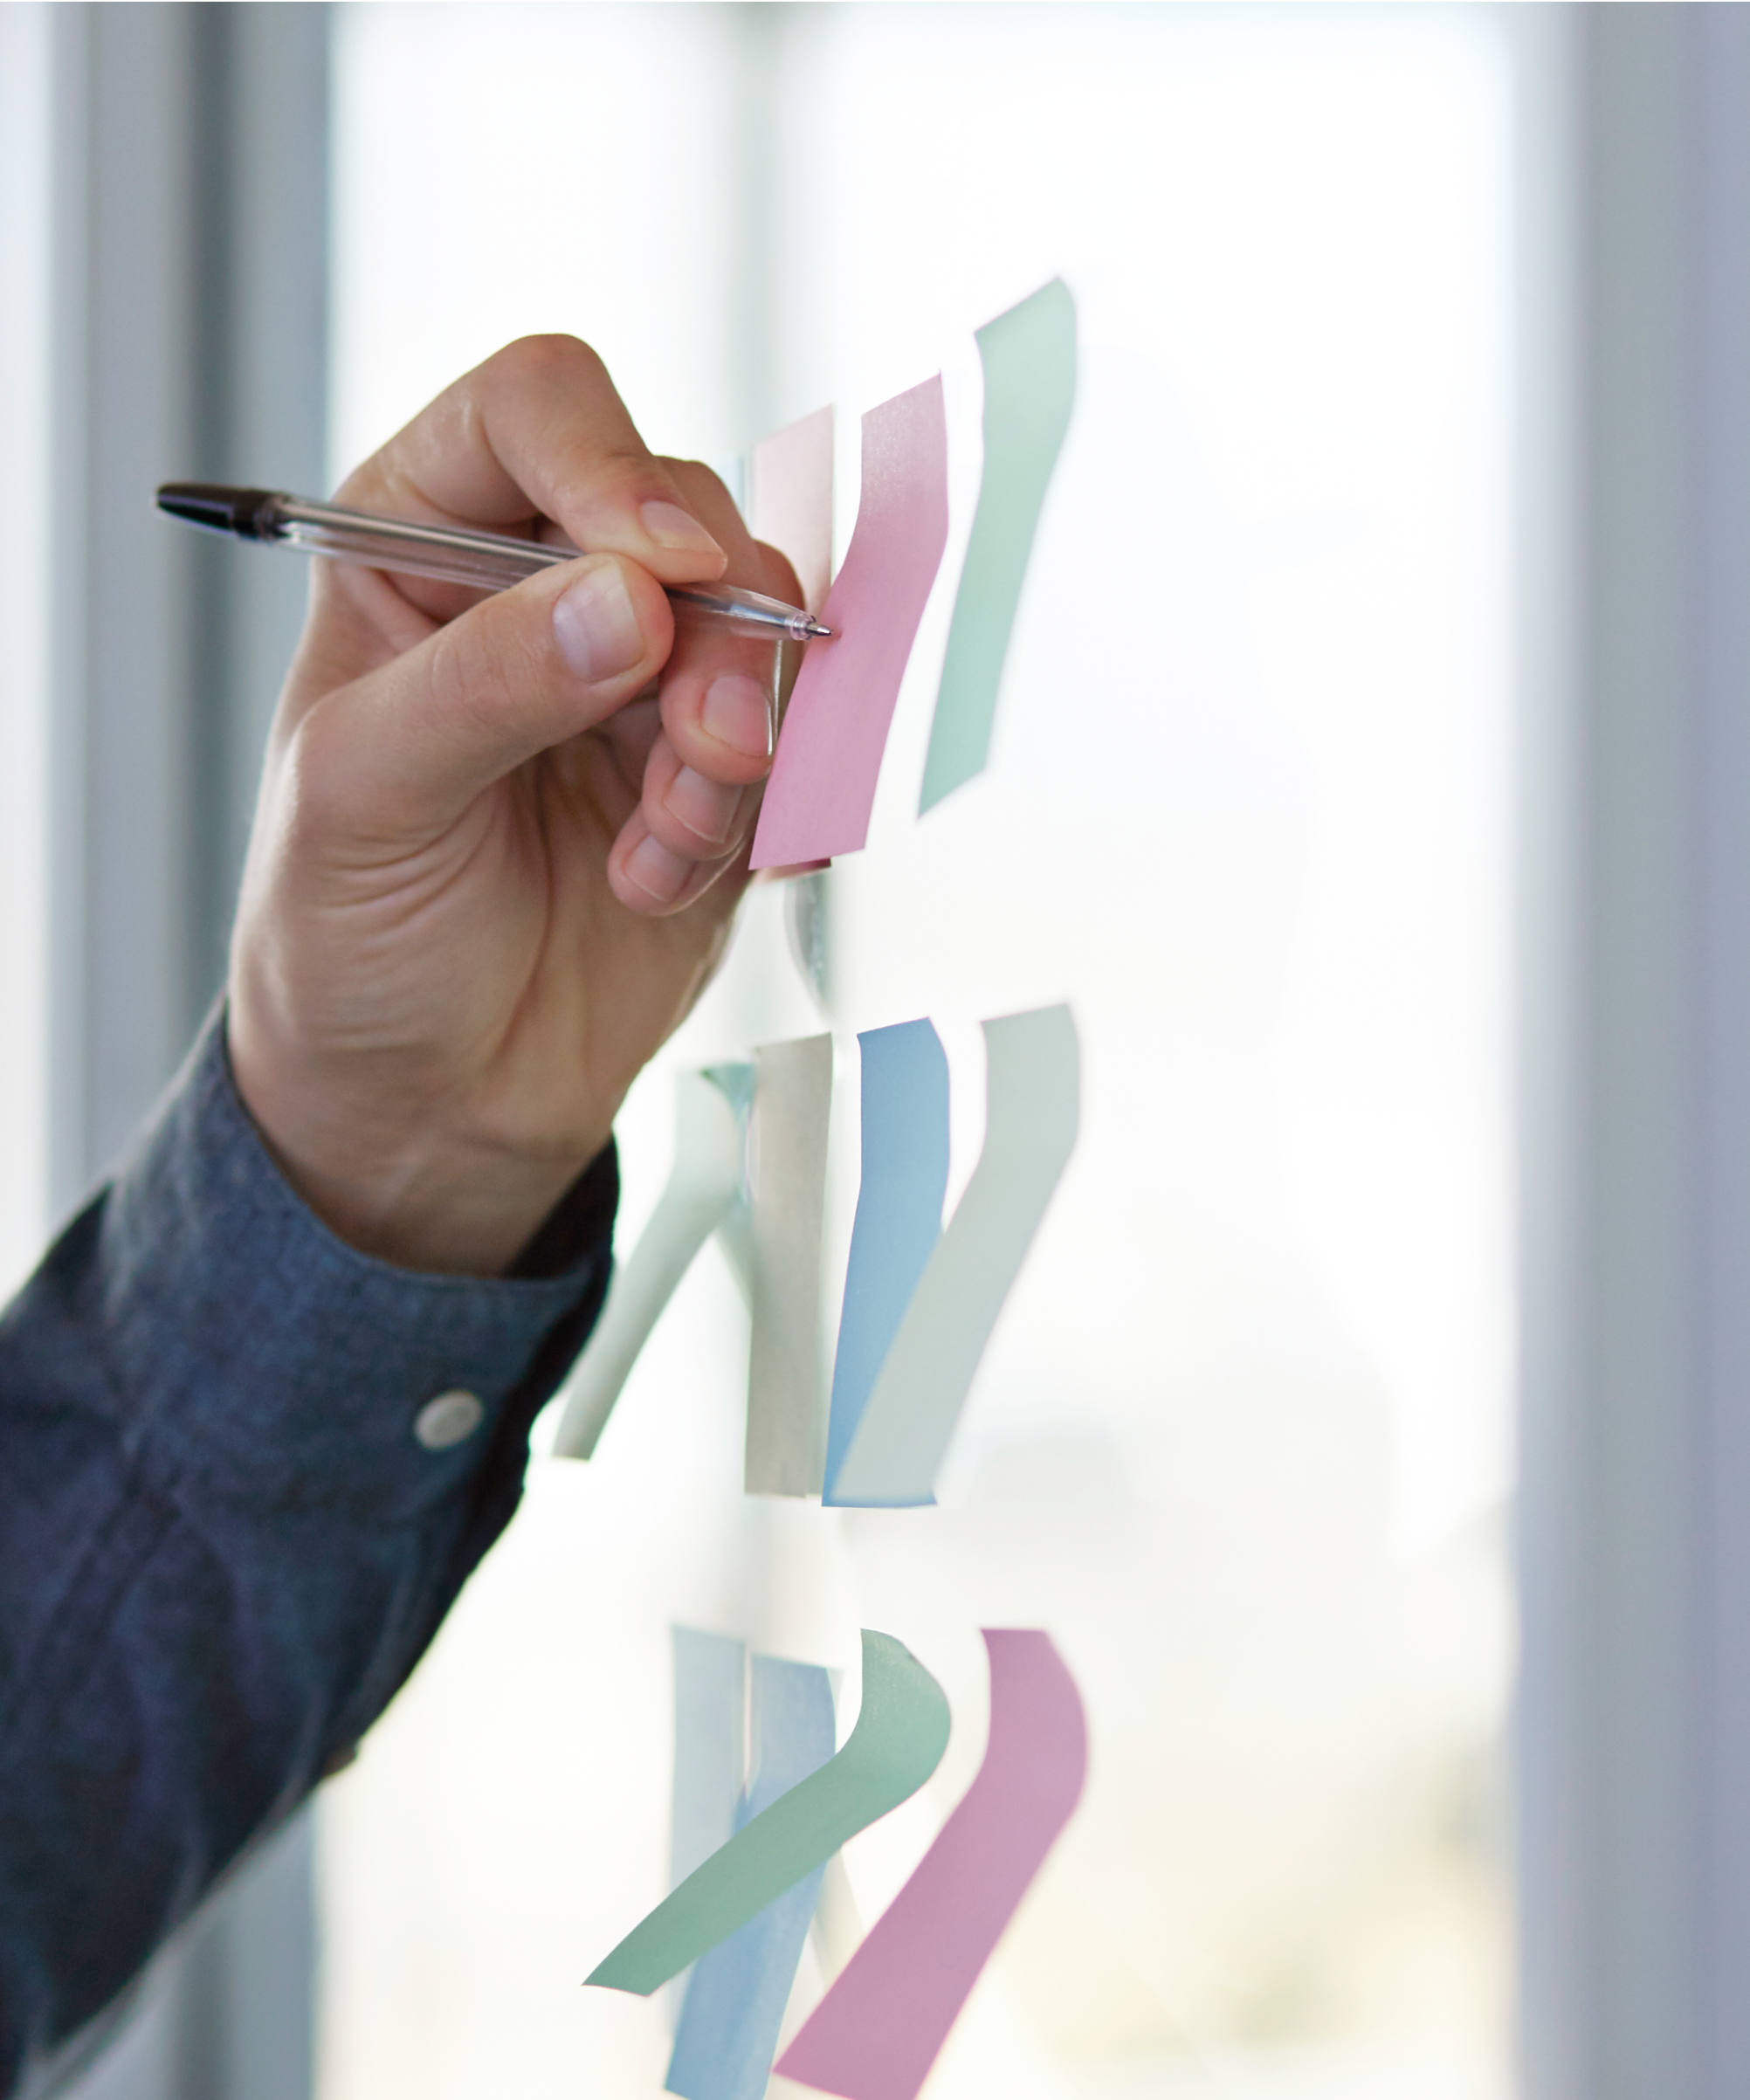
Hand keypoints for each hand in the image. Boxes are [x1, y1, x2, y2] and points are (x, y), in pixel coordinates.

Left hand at [227, 336, 800, 1275]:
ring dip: (734, 739)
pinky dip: (749, 818)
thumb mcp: (367, 796)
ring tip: (660, 843)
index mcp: (418, 544)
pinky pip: (792, 744)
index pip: (534, 413)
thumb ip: (490, 682)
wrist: (426, 1101)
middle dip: (711, 633)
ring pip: (759, 626)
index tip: (657, 573)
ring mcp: (638, 681)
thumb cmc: (349, 936)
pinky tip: (655, 883)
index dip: (607, 465)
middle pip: (682, 513)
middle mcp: (540, 589)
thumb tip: (636, 597)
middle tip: (694, 743)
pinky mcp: (709, 774)